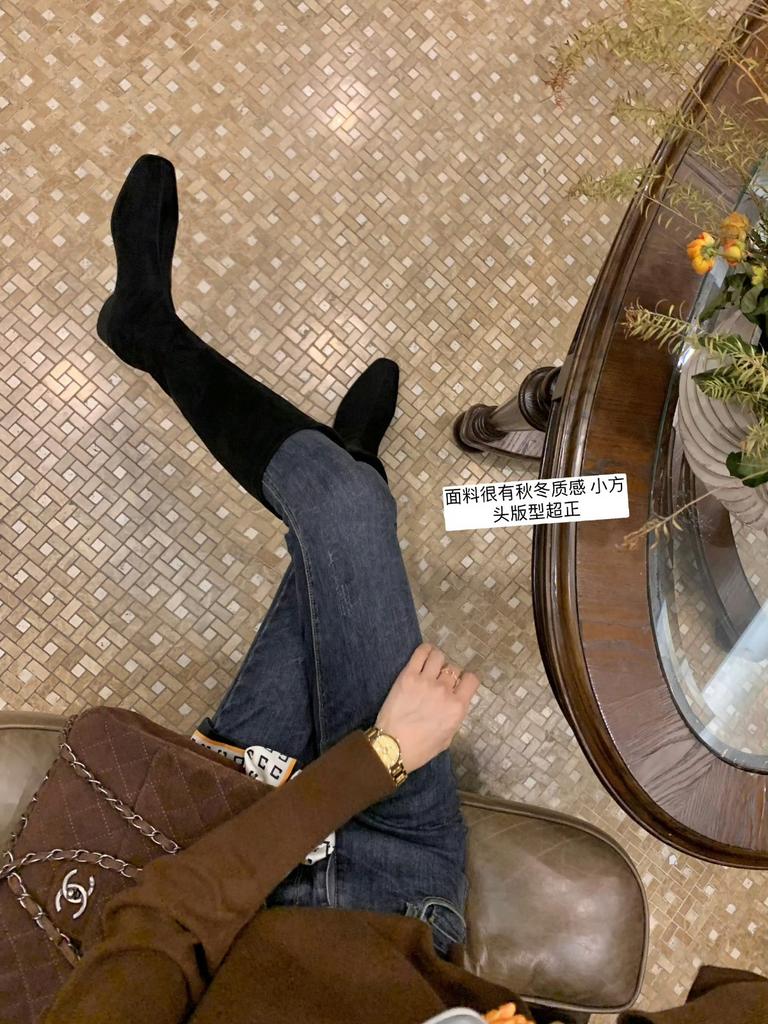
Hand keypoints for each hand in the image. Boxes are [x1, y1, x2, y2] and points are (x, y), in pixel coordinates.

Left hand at [374, 643, 480, 772]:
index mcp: (457, 708)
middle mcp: (445, 691)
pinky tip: (425, 653)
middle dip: (448, 675)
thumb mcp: (447, 738)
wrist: (392, 748)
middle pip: (454, 669)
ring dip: (437, 661)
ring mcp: (426, 681)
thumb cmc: (421, 749)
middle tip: (439, 682)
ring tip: (431, 668)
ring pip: (439, 657)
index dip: (465, 681)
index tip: (459, 685)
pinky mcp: (408, 676)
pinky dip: (426, 650)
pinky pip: (421, 652)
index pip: (471, 680)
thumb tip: (454, 703)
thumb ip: (454, 717)